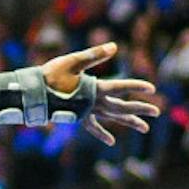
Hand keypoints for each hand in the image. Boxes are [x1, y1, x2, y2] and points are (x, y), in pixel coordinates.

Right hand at [39, 42, 160, 146]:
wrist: (31, 94)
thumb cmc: (50, 76)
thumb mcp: (72, 61)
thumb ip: (94, 55)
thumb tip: (114, 46)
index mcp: (94, 88)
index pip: (120, 87)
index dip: (136, 87)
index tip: (152, 89)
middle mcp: (93, 102)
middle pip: (121, 107)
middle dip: (139, 109)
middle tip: (157, 112)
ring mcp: (86, 111)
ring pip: (112, 117)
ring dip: (129, 121)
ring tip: (145, 127)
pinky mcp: (78, 115)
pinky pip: (93, 127)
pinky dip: (102, 133)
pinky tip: (112, 141)